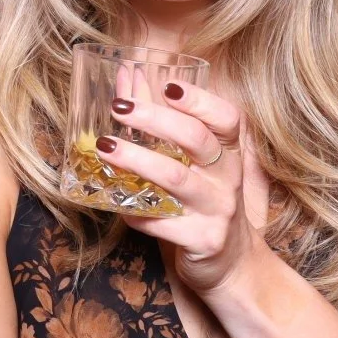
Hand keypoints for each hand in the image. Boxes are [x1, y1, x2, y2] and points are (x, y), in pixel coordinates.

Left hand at [93, 81, 259, 294]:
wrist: (230, 263)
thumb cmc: (202, 200)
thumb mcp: (192, 163)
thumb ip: (162, 120)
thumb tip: (129, 75)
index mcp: (227, 153)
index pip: (227, 118)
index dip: (200, 99)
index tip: (168, 86)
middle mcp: (227, 178)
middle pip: (196, 139)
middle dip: (155, 119)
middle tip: (118, 107)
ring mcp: (217, 210)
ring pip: (176, 179)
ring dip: (138, 160)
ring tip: (106, 147)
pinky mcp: (202, 240)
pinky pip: (162, 222)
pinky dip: (135, 212)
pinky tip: (116, 203)